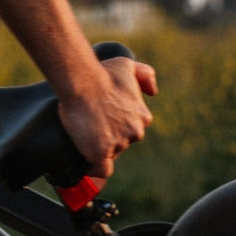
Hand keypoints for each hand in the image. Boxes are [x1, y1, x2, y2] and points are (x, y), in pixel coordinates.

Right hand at [57, 57, 157, 178]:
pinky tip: (86, 162)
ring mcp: (119, 144)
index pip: (131, 130)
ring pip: (110, 153)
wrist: (82, 80)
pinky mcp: (101, 152)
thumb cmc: (102, 72)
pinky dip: (94, 169)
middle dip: (109, 136)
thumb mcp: (128, 65)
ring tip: (84, 133)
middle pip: (122, 143)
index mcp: (143, 117)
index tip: (105, 121)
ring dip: (99, 147)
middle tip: (92, 124)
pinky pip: (102, 170)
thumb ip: (146, 75)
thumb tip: (153, 92)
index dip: (117, 126)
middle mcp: (135, 133)